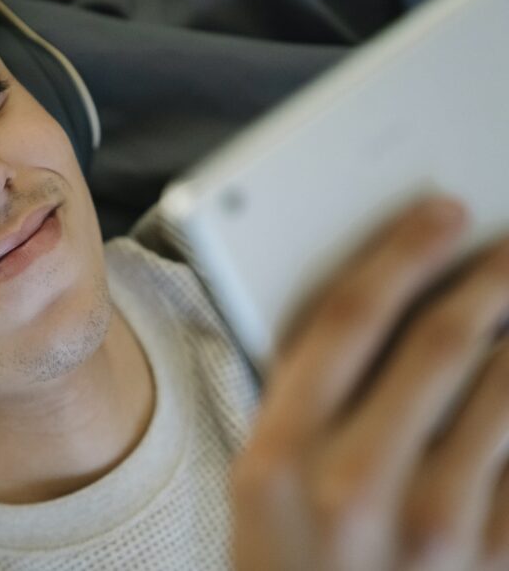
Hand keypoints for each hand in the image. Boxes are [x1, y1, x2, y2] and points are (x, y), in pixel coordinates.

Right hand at [231, 197, 508, 570]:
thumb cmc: (288, 559)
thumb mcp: (263, 480)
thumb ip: (307, 398)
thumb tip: (387, 307)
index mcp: (279, 456)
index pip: (344, 322)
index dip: (399, 254)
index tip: (440, 211)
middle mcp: (355, 487)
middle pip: (439, 345)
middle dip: (490, 276)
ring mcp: (433, 531)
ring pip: (507, 394)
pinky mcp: (492, 565)